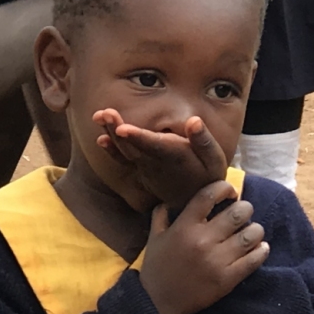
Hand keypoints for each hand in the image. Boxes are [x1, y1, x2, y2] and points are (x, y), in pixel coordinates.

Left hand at [94, 109, 227, 211]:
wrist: (196, 200)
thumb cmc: (207, 173)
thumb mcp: (214, 158)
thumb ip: (203, 140)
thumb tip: (194, 121)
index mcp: (175, 156)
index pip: (154, 145)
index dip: (139, 137)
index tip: (123, 129)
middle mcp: (156, 163)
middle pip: (134, 146)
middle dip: (118, 130)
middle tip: (105, 113)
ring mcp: (146, 168)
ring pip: (125, 151)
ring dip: (111, 133)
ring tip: (99, 116)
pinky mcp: (140, 170)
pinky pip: (124, 160)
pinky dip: (112, 151)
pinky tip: (101, 139)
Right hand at [139, 181, 268, 313]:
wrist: (158, 303)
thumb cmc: (157, 268)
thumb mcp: (154, 238)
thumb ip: (161, 215)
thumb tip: (169, 199)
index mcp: (184, 226)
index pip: (209, 195)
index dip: (225, 188)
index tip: (230, 192)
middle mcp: (203, 240)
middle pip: (238, 213)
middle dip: (245, 209)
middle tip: (244, 214)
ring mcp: (217, 260)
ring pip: (251, 235)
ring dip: (255, 230)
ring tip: (252, 232)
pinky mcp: (228, 279)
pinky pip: (254, 259)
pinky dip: (261, 251)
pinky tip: (260, 248)